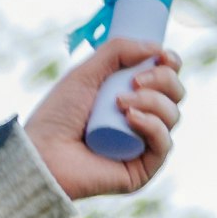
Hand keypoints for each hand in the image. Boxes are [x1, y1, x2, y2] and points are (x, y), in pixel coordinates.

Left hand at [25, 32, 183, 202]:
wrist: (40, 152)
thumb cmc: (56, 116)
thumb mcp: (85, 73)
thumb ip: (116, 51)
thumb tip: (156, 47)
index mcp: (131, 97)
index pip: (166, 78)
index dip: (171, 64)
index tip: (162, 55)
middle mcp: (142, 121)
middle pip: (176, 94)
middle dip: (163, 80)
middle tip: (134, 81)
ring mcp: (143, 146)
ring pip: (173, 115)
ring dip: (152, 102)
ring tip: (120, 103)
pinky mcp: (143, 169)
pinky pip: (165, 144)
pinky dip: (153, 126)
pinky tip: (131, 119)